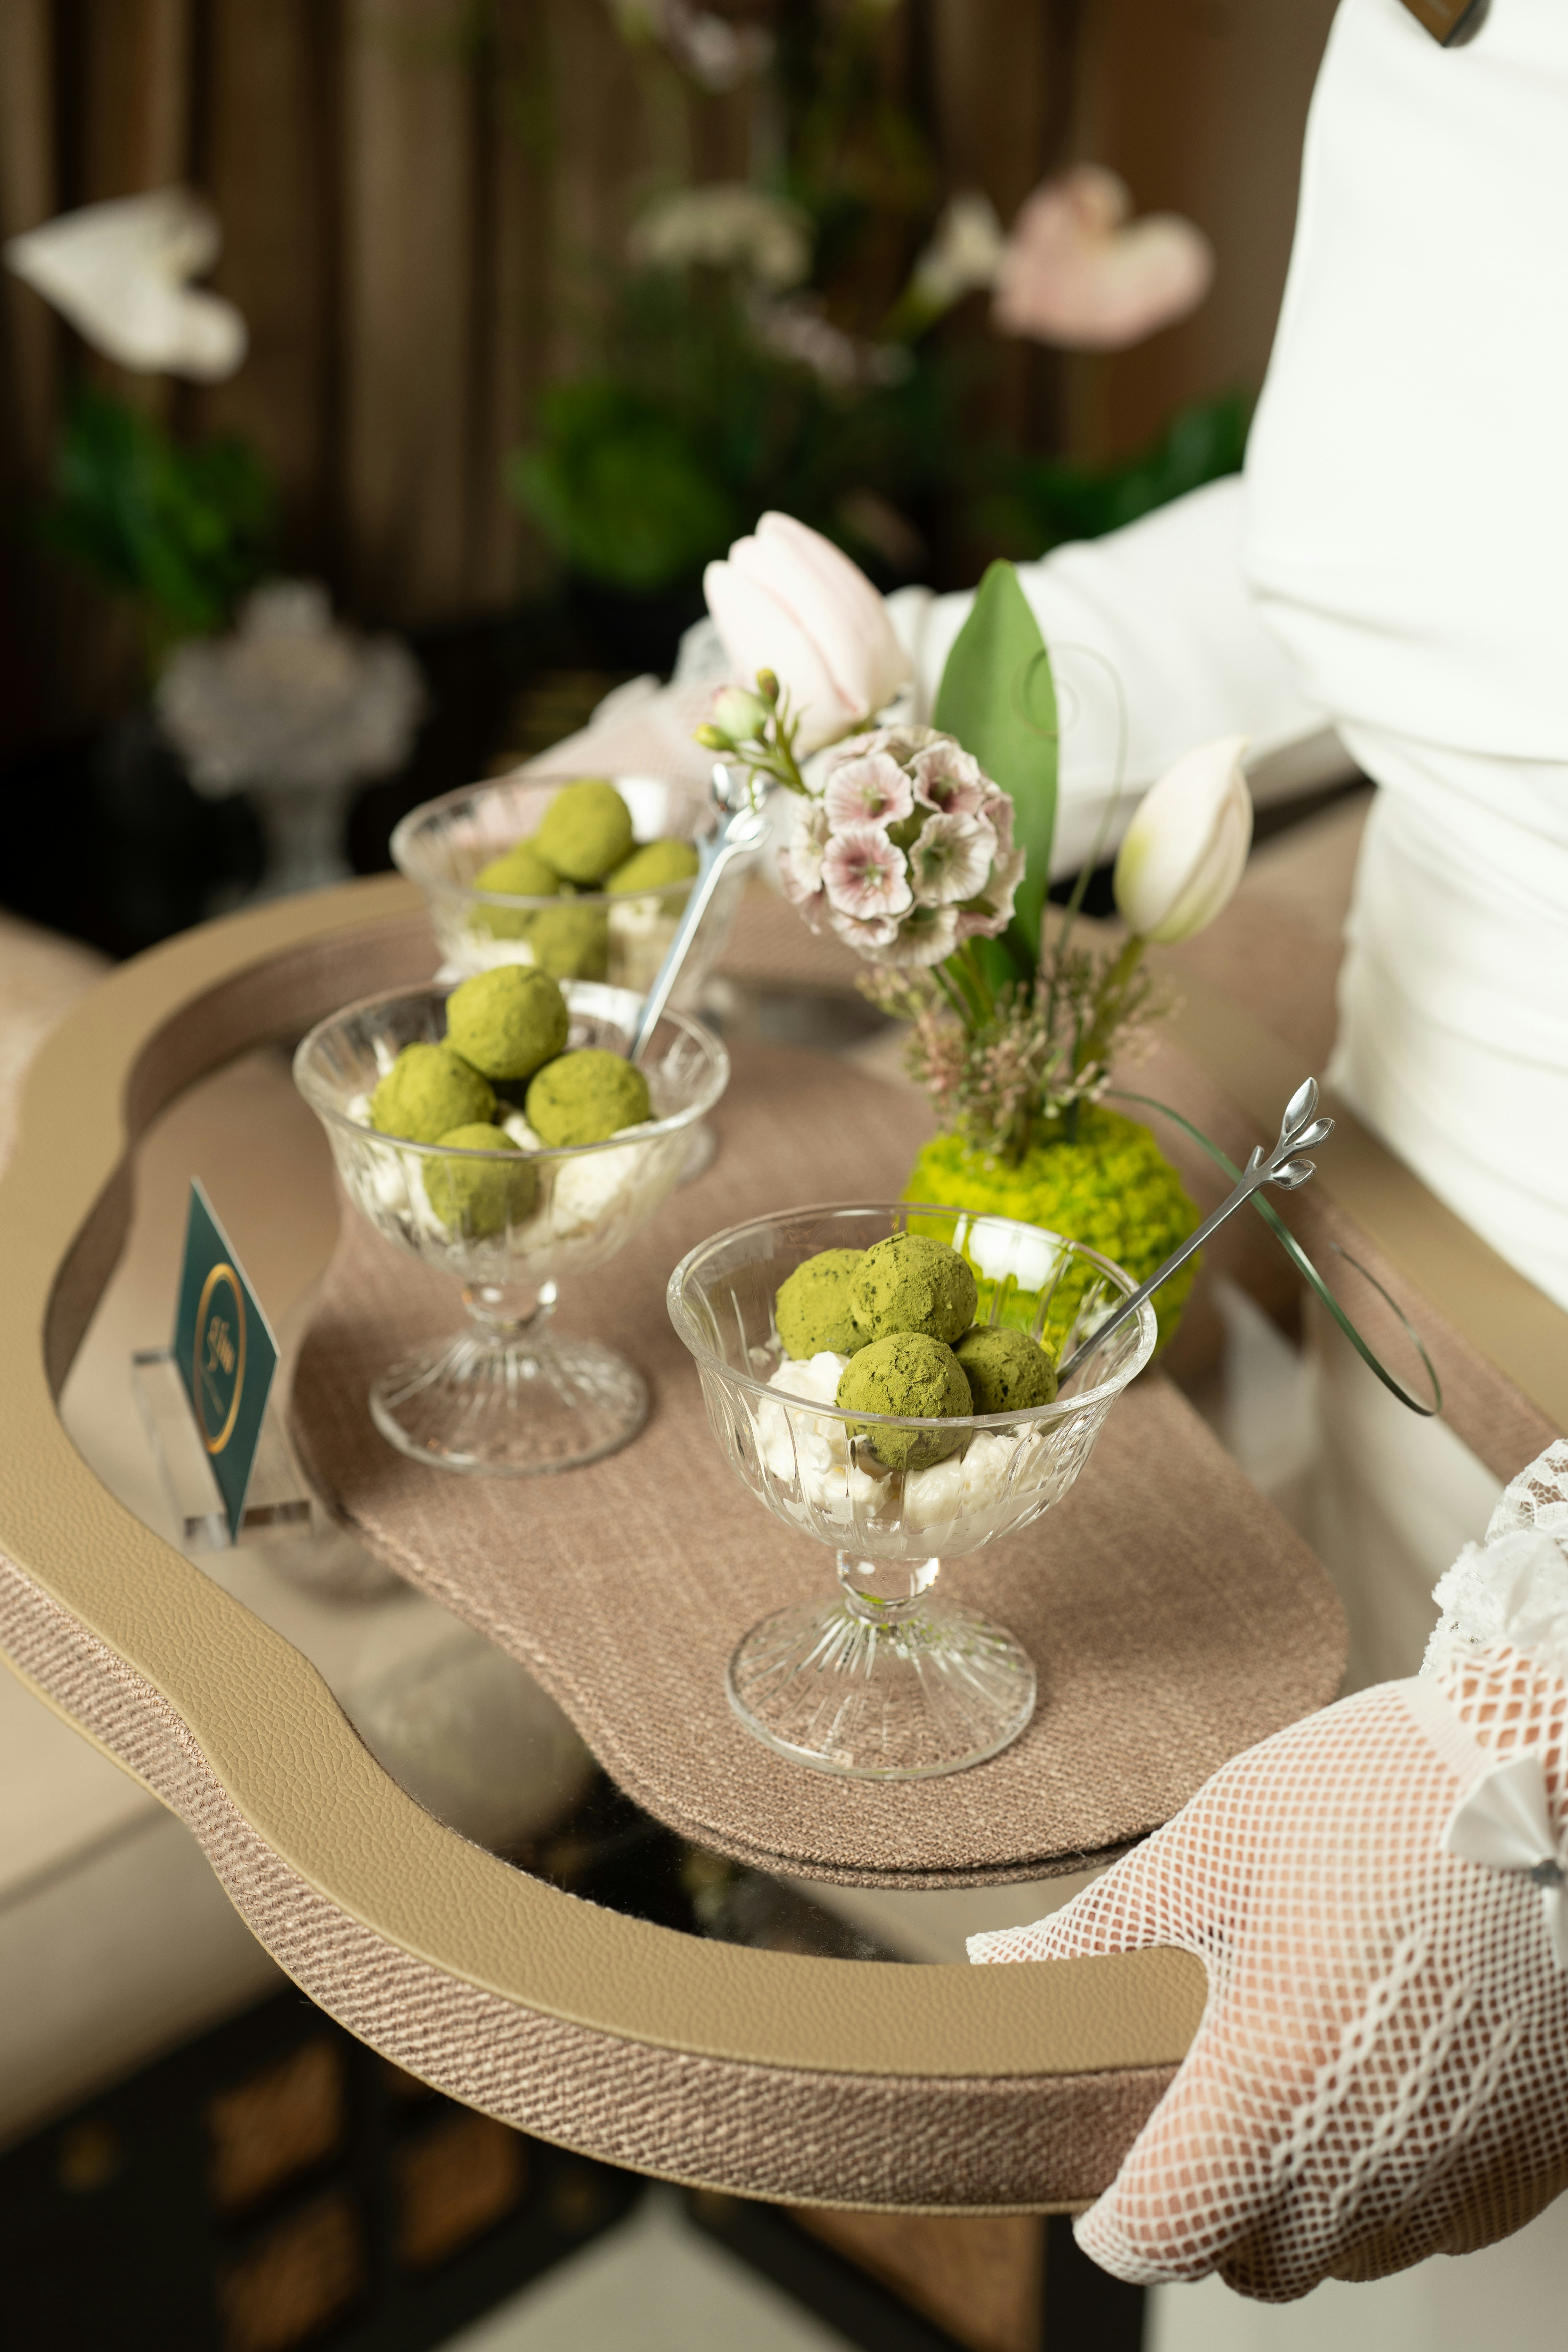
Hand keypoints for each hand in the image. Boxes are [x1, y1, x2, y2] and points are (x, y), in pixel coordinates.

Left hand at [973, 1622, 1567, 2300]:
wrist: (1550, 1772)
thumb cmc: (1386, 1791)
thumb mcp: (1217, 1839)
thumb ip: (1103, 1929)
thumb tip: (1002, 1969)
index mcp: (1276, 2072)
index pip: (1168, 2234)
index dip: (1120, 2221)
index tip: (1106, 2180)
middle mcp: (1375, 2147)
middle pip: (1259, 2259)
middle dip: (1211, 2206)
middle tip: (1203, 2110)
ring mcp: (1464, 2163)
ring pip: (1350, 2249)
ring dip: (1307, 2198)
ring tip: (1302, 2082)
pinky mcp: (1532, 2154)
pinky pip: (1438, 2216)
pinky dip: (1396, 2179)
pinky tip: (1385, 2080)